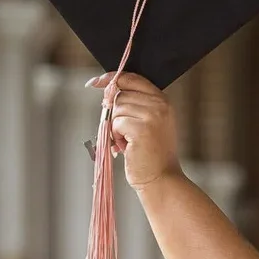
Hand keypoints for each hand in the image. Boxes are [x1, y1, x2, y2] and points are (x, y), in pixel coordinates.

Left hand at [85, 71, 181, 189]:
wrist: (161, 179)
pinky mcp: (142, 129)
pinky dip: (116, 136)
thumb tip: (106, 89)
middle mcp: (160, 105)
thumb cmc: (151, 154)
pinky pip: (116, 123)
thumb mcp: (149, 123)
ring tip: (129, 142)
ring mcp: (152, 116)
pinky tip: (127, 147)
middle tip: (126, 133)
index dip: (111, 78)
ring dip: (116, 127)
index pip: (132, 78)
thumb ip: (134, 104)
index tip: (95, 82)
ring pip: (117, 109)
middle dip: (116, 114)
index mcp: (163, 100)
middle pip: (120, 95)